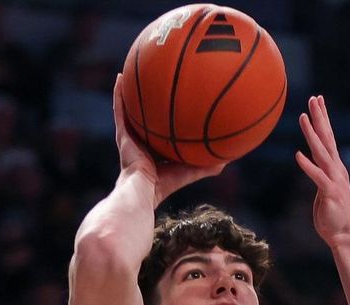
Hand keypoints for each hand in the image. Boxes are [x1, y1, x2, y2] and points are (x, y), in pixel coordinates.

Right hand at [113, 74, 225, 206]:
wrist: (144, 189)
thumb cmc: (166, 184)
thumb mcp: (191, 170)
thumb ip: (208, 165)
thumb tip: (230, 159)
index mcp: (155, 149)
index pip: (161, 130)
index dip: (165, 118)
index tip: (173, 102)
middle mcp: (141, 141)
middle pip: (145, 116)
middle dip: (148, 100)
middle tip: (154, 80)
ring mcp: (130, 136)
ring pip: (129, 108)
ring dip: (129, 91)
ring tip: (132, 70)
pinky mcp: (122, 134)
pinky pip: (119, 110)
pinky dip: (119, 93)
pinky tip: (120, 76)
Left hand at [295, 95, 349, 245]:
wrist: (344, 236)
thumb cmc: (332, 216)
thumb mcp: (323, 191)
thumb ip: (318, 176)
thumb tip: (311, 165)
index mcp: (334, 168)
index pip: (328, 139)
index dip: (323, 119)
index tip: (318, 101)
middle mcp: (337, 170)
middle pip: (327, 138)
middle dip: (320, 117)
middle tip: (314, 98)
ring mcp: (335, 180)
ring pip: (322, 152)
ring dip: (312, 134)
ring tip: (303, 117)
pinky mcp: (330, 193)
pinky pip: (317, 176)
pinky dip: (308, 165)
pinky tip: (298, 155)